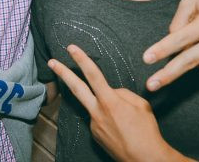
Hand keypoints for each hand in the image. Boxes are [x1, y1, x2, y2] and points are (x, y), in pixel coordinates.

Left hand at [49, 45, 193, 161]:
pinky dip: (107, 116)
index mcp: (110, 101)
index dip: (81, 59)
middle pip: (76, 88)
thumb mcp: (140, 104)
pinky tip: (120, 126)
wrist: (146, 160)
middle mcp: (97, 112)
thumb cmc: (147, 132)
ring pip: (93, 105)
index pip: (93, 74)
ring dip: (102, 103)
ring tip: (123, 116)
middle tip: (51, 62)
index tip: (71, 48)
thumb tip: (111, 92)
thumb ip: (122, 93)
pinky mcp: (94, 134)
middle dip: (62, 73)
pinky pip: (99, 118)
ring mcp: (94, 125)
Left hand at [143, 0, 198, 90]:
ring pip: (197, 63)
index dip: (162, 50)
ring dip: (187, 55)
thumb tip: (171, 47)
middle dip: (168, 74)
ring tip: (196, 33)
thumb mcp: (188, 2)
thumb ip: (177, 24)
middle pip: (189, 61)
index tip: (146, 59)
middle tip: (150, 85)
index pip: (180, 39)